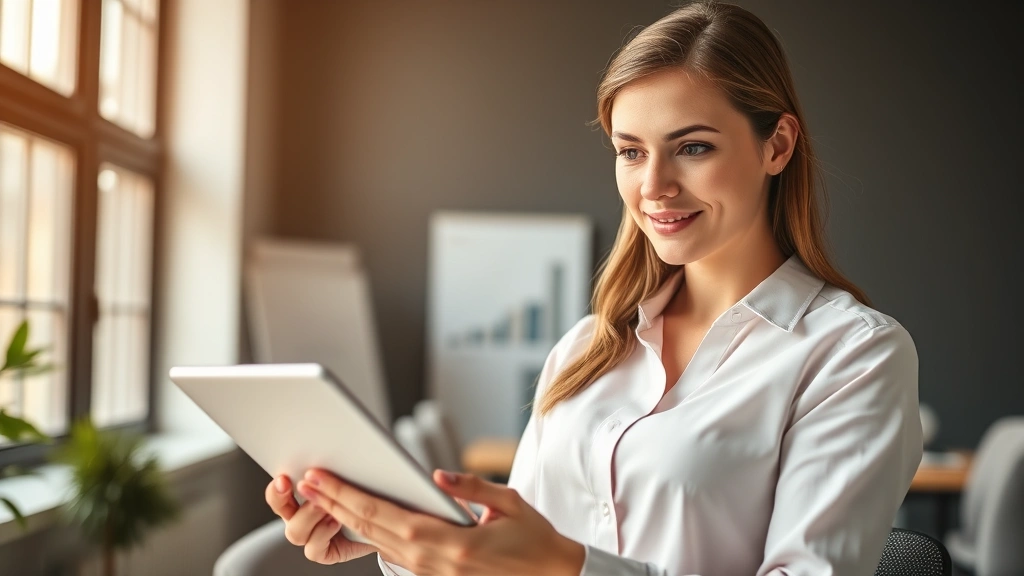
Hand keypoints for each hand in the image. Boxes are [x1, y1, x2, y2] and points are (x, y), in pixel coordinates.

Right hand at [265, 475, 378, 563]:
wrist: (382, 527)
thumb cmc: (365, 498)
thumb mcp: (348, 480)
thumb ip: (333, 474)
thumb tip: (328, 458)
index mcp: (303, 497)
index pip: (278, 492)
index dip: (276, 487)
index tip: (283, 478)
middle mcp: (303, 517)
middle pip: (280, 511)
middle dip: (286, 499)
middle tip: (304, 487)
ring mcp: (311, 536)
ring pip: (295, 531)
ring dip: (310, 515)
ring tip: (326, 506)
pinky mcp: (324, 553)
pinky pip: (312, 549)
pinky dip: (323, 534)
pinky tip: (335, 522)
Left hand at [296, 469, 584, 575]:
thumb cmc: (535, 540)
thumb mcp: (508, 504)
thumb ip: (470, 488)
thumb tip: (436, 475)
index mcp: (451, 543)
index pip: (385, 516)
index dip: (348, 496)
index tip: (322, 478)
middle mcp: (435, 563)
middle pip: (373, 531)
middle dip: (336, 504)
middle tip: (308, 481)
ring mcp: (433, 574)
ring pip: (379, 544)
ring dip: (348, 519)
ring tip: (323, 496)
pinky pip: (396, 554)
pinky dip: (371, 534)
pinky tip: (358, 518)